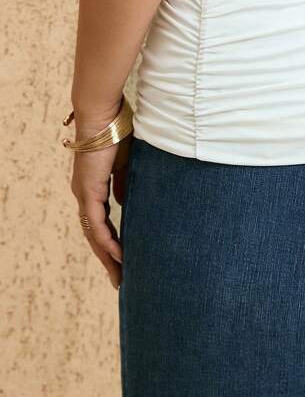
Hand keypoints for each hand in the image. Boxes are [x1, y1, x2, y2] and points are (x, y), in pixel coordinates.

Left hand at [68, 104, 126, 289]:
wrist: (105, 116)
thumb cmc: (118, 133)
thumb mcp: (127, 164)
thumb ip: (126, 186)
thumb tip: (127, 206)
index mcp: (93, 188)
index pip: (102, 224)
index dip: (113, 243)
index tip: (125, 260)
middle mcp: (85, 195)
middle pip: (95, 236)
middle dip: (109, 260)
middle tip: (122, 280)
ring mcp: (84, 195)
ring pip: (94, 235)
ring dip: (108, 257)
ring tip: (121, 276)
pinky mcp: (89, 191)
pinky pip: (97, 224)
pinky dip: (107, 241)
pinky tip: (120, 255)